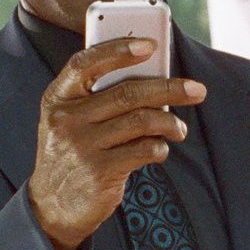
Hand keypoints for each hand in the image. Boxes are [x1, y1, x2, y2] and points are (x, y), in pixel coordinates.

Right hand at [29, 38, 205, 249]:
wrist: (52, 206)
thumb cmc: (73, 152)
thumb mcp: (71, 120)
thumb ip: (99, 97)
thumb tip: (153, 75)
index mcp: (58, 97)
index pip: (86, 63)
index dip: (119, 49)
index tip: (151, 44)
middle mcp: (66, 119)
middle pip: (128, 93)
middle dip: (169, 88)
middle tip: (197, 89)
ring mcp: (82, 146)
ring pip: (142, 121)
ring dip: (170, 123)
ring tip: (179, 129)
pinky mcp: (99, 172)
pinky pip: (144, 150)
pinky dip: (160, 147)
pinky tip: (160, 149)